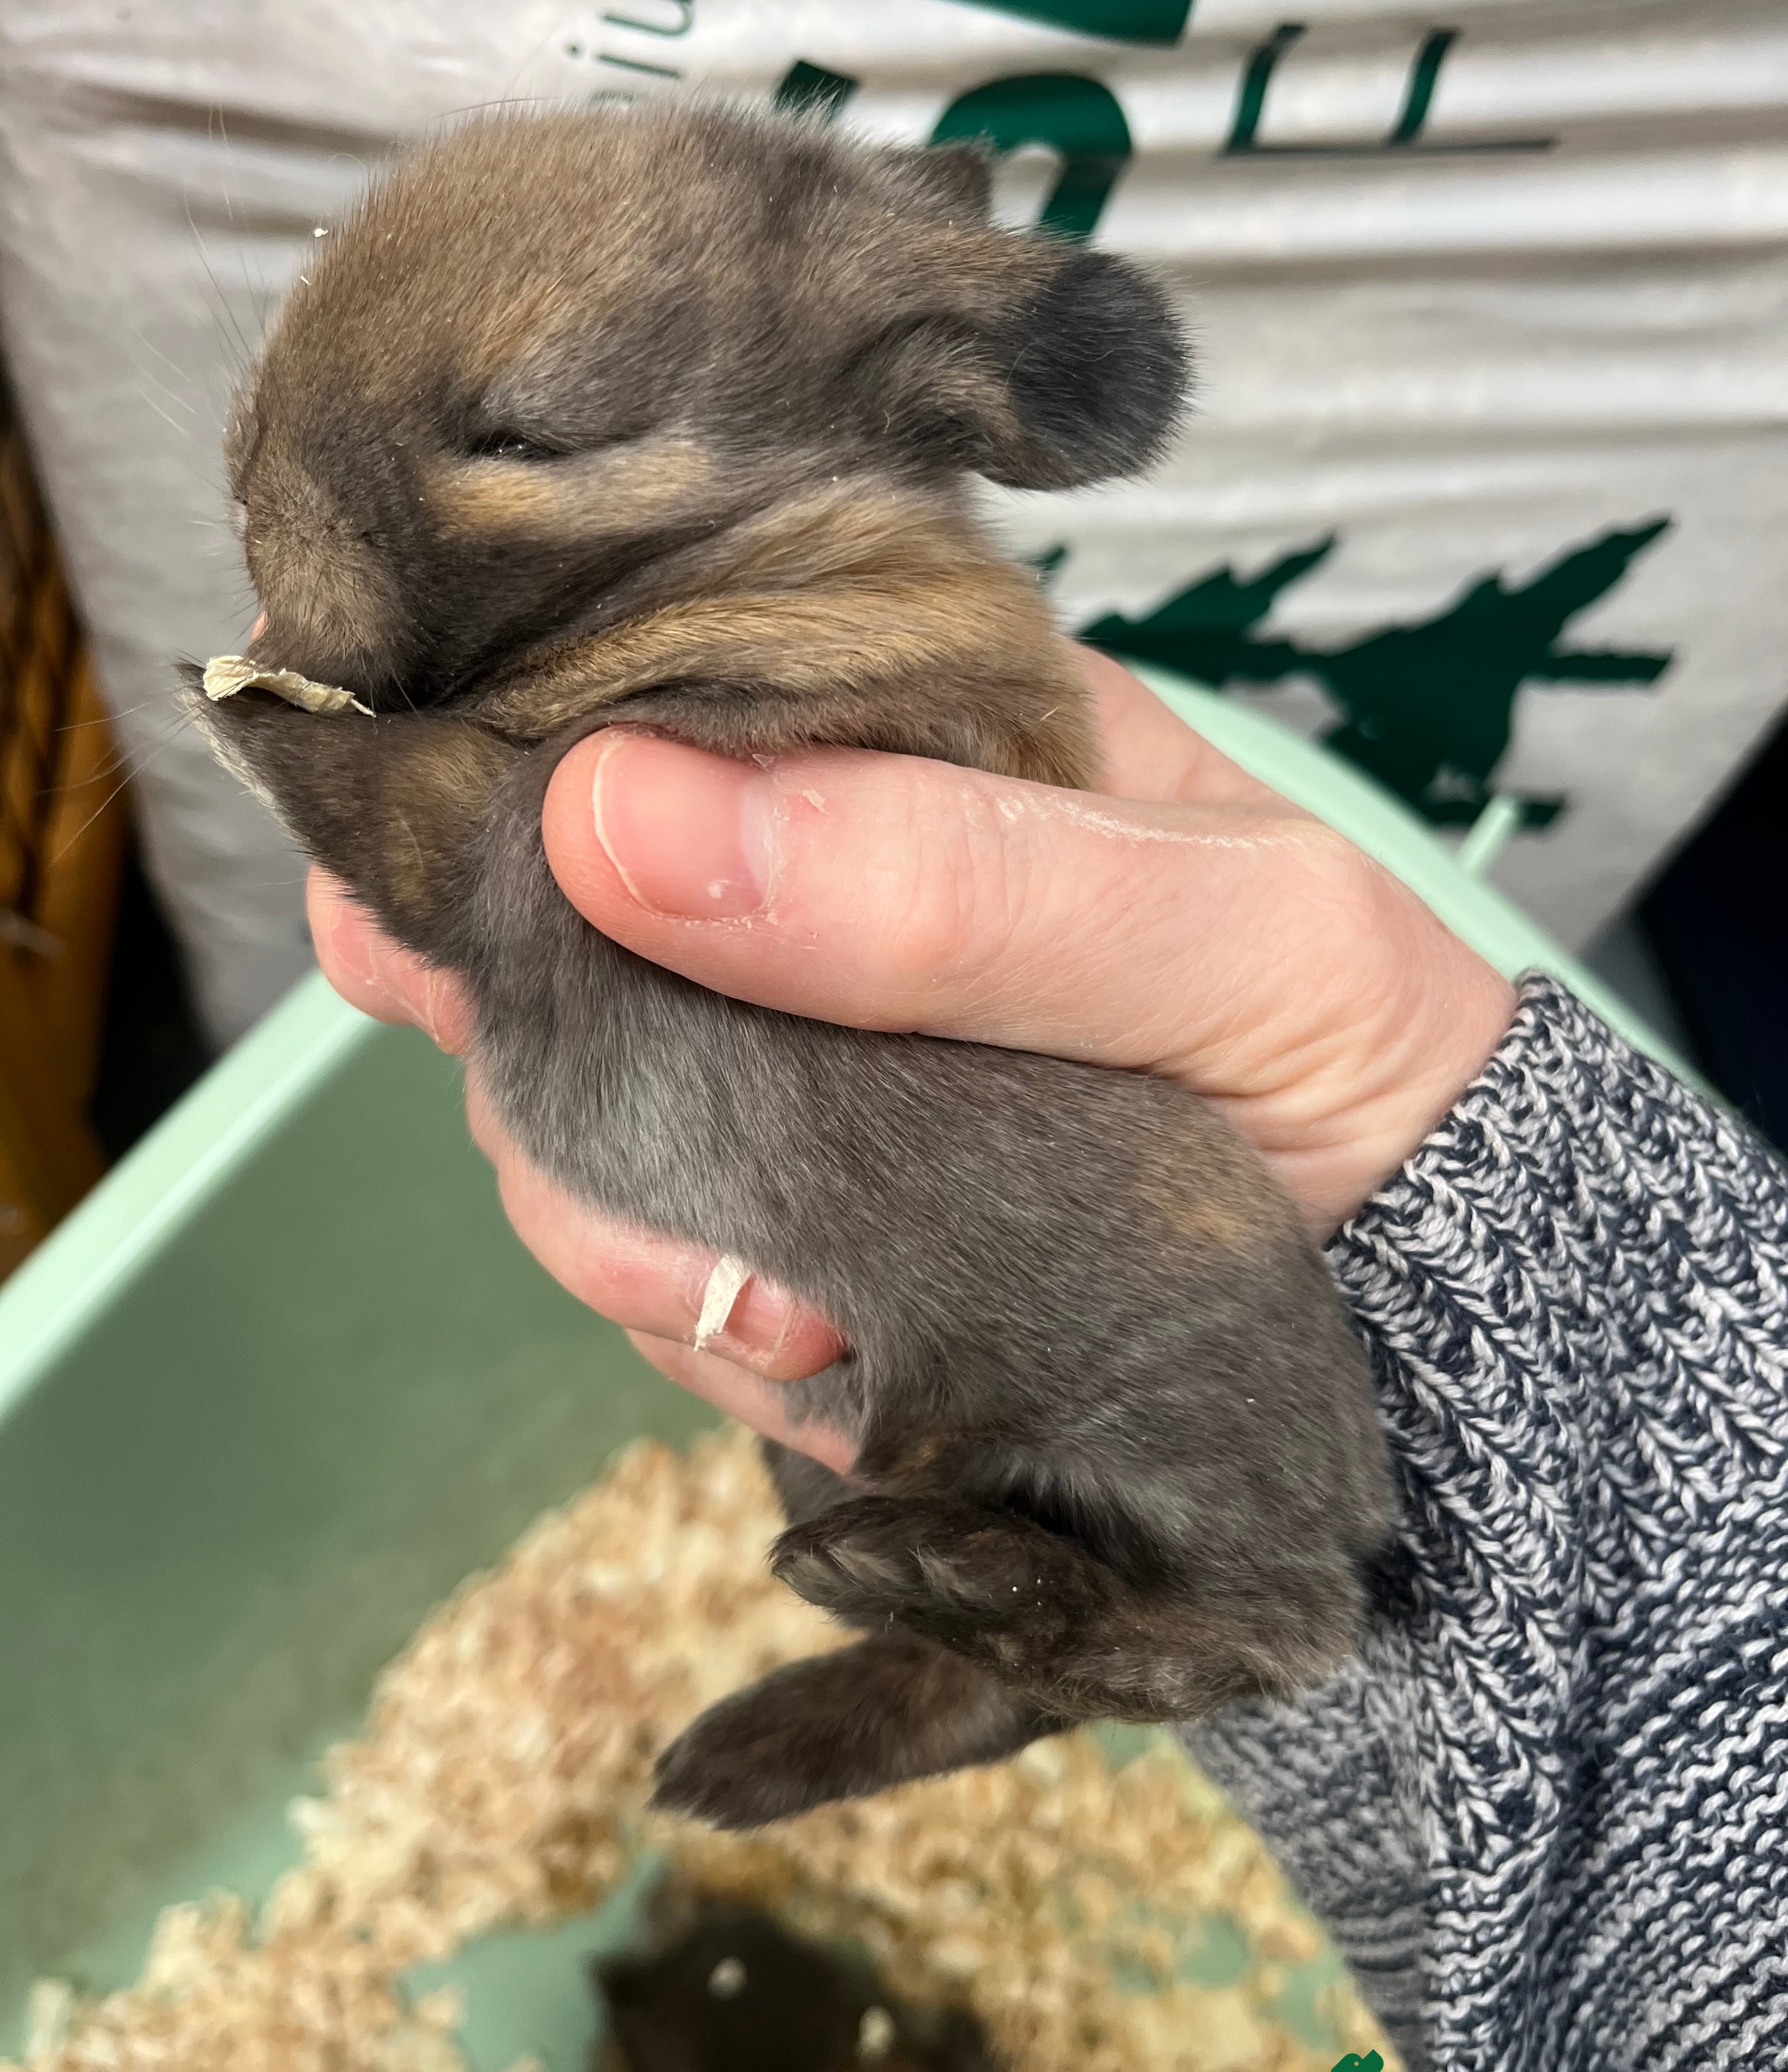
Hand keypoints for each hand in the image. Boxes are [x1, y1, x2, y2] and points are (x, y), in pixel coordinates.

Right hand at [310, 648, 1513, 1464]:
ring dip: (646, 1241)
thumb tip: (612, 813)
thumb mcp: (1225, 932)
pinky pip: (673, 1284)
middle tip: (685, 1202)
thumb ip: (952, 880)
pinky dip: (726, 1340)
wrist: (1438, 1305)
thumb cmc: (1360, 1050)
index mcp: (909, 741)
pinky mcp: (806, 1229)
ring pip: (584, 1135)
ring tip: (810, 1310)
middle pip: (561, 950)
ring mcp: (797, 1071)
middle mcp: (819, 896)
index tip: (402, 913)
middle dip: (565, 1080)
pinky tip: (838, 1356)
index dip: (488, 804)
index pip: (639, 715)